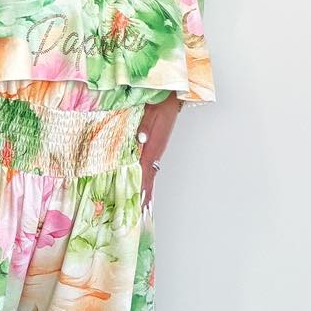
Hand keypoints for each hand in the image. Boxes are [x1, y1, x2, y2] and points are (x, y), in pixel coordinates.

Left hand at [137, 96, 181, 213]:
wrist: (171, 96)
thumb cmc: (160, 102)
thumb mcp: (151, 114)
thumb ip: (145, 128)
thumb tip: (140, 141)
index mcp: (153, 146)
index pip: (145, 172)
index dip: (141, 188)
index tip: (138, 203)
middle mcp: (155, 151)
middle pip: (148, 178)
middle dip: (144, 195)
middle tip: (139, 214)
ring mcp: (155, 150)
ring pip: (148, 173)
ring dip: (144, 189)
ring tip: (141, 206)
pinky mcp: (154, 146)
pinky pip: (148, 165)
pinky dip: (144, 177)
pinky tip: (142, 182)